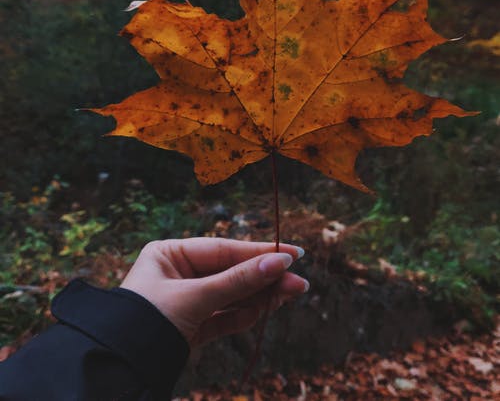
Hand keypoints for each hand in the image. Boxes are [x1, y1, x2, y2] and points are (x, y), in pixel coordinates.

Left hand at [120, 238, 307, 346]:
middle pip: (231, 272)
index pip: (222, 249)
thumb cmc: (147, 321)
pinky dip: (245, 315)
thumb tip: (279, 262)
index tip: (291, 253)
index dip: (257, 251)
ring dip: (260, 296)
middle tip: (299, 282)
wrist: (118, 369)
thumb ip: (238, 281)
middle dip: (264, 277)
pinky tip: (267, 309)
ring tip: (292, 294)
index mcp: (169, 254)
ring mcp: (186, 302)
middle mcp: (178, 274)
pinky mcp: (191, 328)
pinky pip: (224, 317)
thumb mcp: (195, 297)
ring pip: (231, 295)